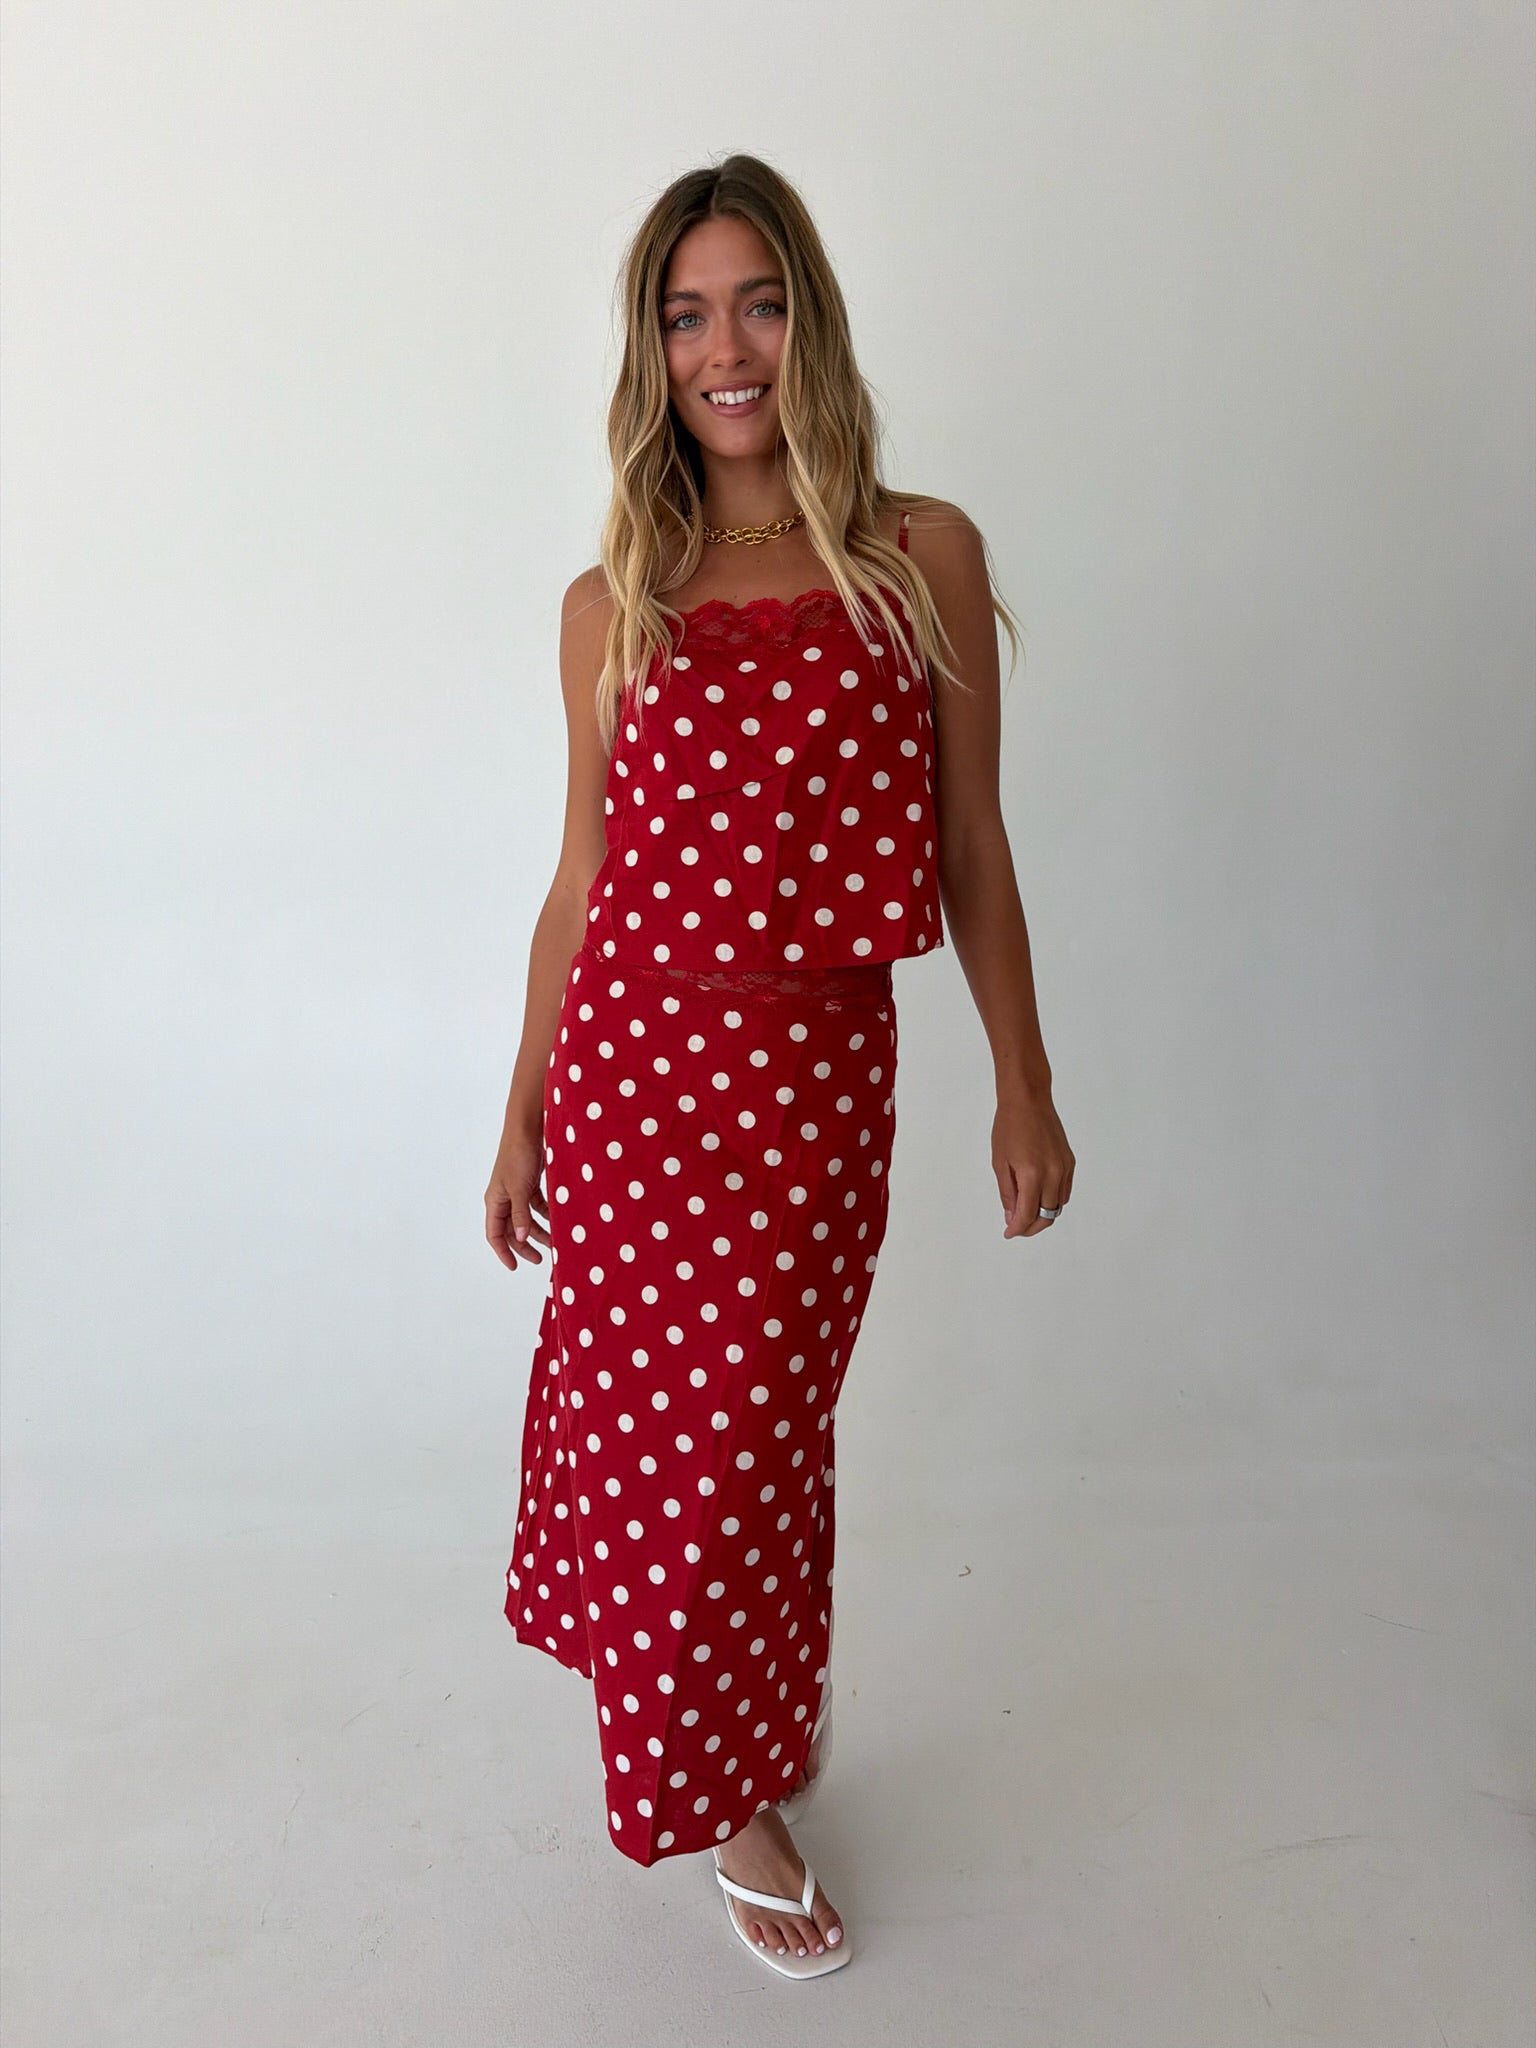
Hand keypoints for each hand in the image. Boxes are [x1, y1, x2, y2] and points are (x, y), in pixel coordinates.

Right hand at [485, 1120, 553, 1270]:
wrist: (528, 1127)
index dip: (503, 1252)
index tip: (515, 1267)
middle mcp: (504, 1198)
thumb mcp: (519, 1188)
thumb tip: (521, 1238)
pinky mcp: (531, 1182)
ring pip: (527, 1218)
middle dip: (525, 1245)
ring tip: (556, 1241)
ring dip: (539, 1230)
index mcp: (494, 1201)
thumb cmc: (517, 1155)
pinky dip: (547, 1214)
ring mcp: (517, 1190)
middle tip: (541, 1258)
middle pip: (512, 1229)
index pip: (495, 1234)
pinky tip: (559, 1220)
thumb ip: (520, 1214)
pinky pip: (538, 1205)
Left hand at [993, 1091, 1074, 1238]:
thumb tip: (1012, 1216)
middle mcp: (1053, 1174)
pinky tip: (1039, 1197)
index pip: (1028, 1214)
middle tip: (1017, 1227)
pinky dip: (1053, 1200)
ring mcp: (1065, 1168)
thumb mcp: (1000, 1162)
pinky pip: (1065, 1191)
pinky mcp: (1070, 1162)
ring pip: (1058, 1205)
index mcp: (1033, 1174)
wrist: (1028, 1100)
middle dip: (1032, 1227)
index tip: (1009, 1232)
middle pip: (1048, 1215)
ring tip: (1026, 1213)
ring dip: (1044, 1215)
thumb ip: (1008, 1192)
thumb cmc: (1009, 1126)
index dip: (1017, 1228)